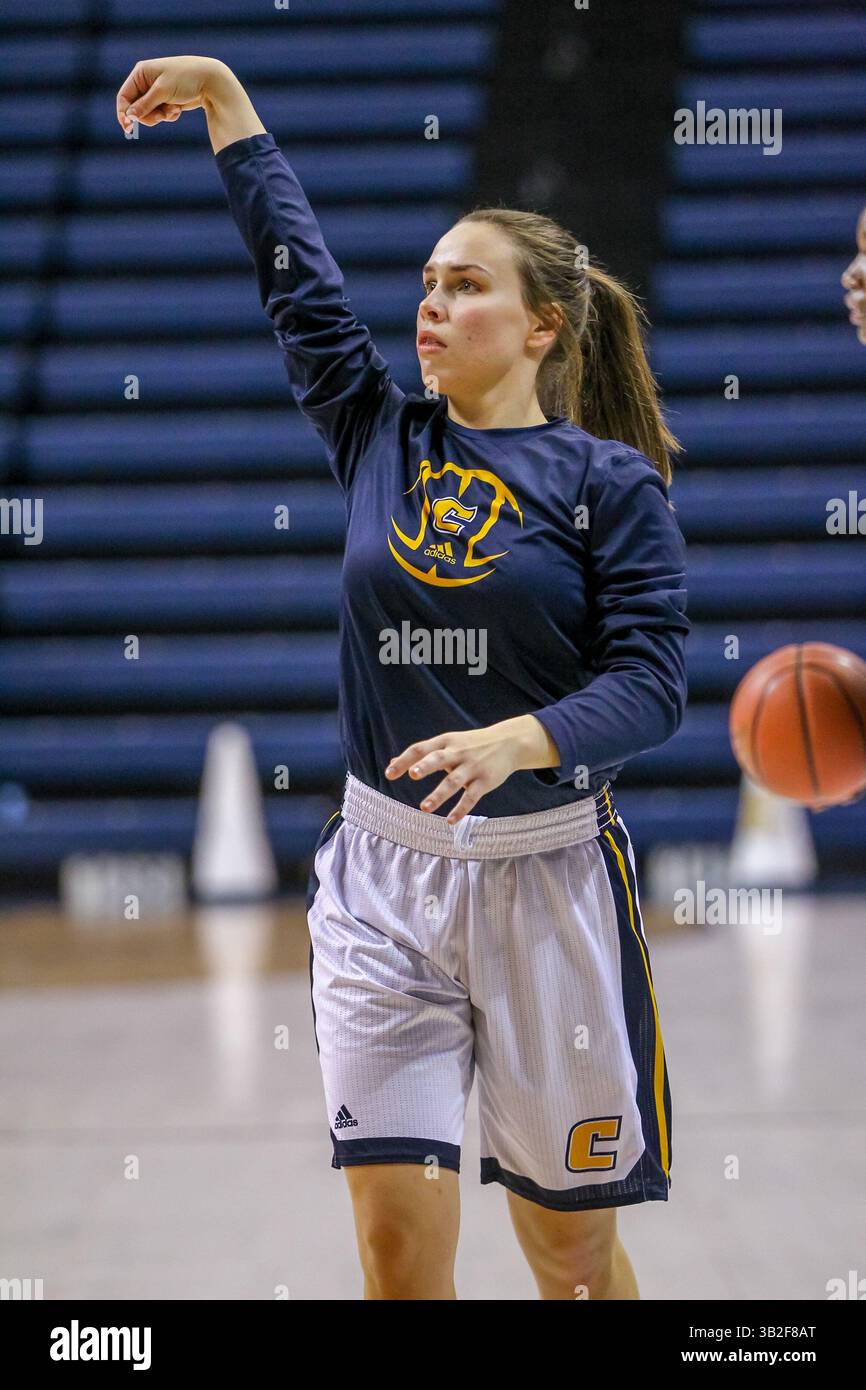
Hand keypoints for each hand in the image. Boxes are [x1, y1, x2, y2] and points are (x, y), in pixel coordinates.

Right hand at [116, 55, 228, 131]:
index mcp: (141, 73)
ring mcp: (157, 92)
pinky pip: (161, 115)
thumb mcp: (162, 92)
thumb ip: (144, 105)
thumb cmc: (185, 79)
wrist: (210, 81)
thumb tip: (129, 117)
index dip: (124, 113)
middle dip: (148, 116)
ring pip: (149, 114)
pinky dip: (169, 115)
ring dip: (160, 116)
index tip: (128, 127)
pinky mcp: (167, 100)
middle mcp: (146, 82)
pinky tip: (178, 109)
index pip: (124, 96)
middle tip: (160, 118)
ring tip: (173, 110)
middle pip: (136, 108)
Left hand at [384, 715, 559, 823]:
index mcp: (445, 742)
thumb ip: (422, 753)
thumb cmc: (471, 744)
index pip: (421, 748)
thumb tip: (392, 762)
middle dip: (426, 766)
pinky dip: (461, 809)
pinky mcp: (485, 781)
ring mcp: (472, 767)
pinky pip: (471, 796)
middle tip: (412, 774)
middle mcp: (458, 753)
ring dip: (439, 794)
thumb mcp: (447, 743)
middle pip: (439, 758)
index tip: (389, 773)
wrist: (509, 743)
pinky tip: (450, 821)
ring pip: (454, 781)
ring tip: (424, 808)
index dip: (404, 760)